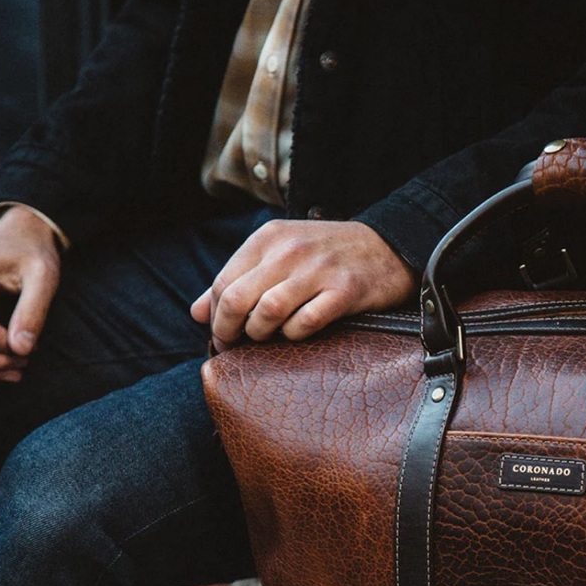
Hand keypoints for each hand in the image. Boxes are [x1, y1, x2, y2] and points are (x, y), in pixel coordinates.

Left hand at [190, 220, 417, 345]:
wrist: (390, 247)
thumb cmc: (329, 256)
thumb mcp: (281, 254)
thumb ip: (238, 279)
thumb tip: (196, 313)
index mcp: (269, 238)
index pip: (222, 282)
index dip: (214, 317)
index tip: (221, 336)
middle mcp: (290, 250)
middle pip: (236, 299)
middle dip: (228, 331)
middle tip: (235, 346)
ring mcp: (318, 271)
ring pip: (266, 312)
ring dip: (261, 334)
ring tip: (267, 338)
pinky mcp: (344, 292)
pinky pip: (304, 323)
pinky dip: (295, 336)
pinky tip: (298, 334)